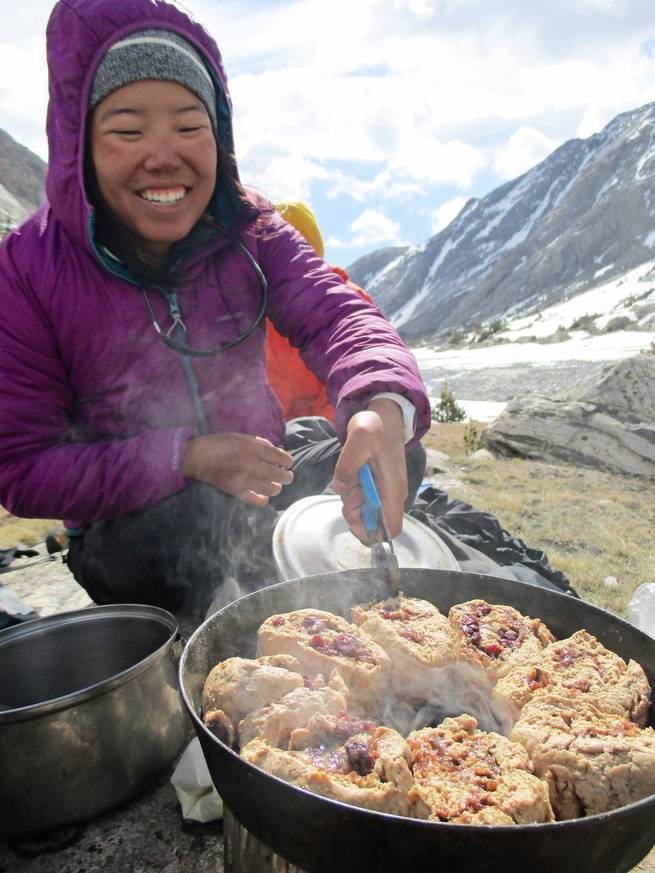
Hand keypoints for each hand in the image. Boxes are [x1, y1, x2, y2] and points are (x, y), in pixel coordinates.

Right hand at [182, 433, 293, 505]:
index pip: (280, 457)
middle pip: (280, 475)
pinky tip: (264, 494)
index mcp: (252, 449)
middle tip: (287, 475)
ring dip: (277, 487)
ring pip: (272, 489)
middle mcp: (250, 465)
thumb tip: (279, 453)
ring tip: (275, 483)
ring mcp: (244, 481)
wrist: (198, 457)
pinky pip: (258, 501)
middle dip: (288, 476)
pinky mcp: (237, 492)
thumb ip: (262, 444)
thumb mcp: (243, 437)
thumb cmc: (221, 444)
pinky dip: (264, 498)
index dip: (288, 461)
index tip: (288, 462)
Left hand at [332, 398, 406, 544]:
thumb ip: (348, 463)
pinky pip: (363, 501)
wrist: (383, 415)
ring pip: (366, 513)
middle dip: (356, 516)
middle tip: (347, 494)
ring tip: (349, 480)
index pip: (391, 528)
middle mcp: (392, 494)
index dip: (372, 533)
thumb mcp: (359, 436)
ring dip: (352, 504)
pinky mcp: (377, 487)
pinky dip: (352, 496)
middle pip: (374, 525)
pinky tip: (350, 479)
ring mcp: (384, 491)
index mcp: (393, 488)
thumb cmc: (375, 425)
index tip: (354, 517)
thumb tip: (341, 488)